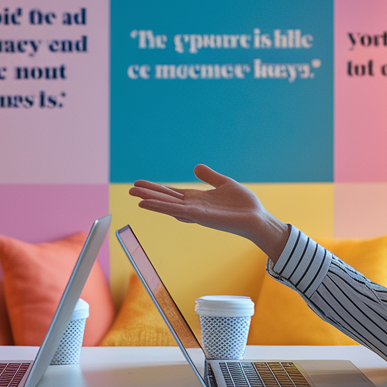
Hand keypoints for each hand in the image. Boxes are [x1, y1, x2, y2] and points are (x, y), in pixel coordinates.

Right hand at [129, 164, 290, 259]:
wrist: (257, 219)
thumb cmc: (243, 205)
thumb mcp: (224, 184)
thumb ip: (210, 176)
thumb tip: (196, 167)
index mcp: (197, 199)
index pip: (172, 193)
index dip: (157, 188)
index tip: (141, 184)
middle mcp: (192, 207)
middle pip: (165, 198)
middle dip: (148, 193)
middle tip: (129, 188)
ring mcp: (194, 213)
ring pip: (167, 205)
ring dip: (150, 199)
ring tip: (133, 194)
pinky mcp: (199, 217)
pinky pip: (176, 211)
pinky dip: (161, 207)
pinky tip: (148, 203)